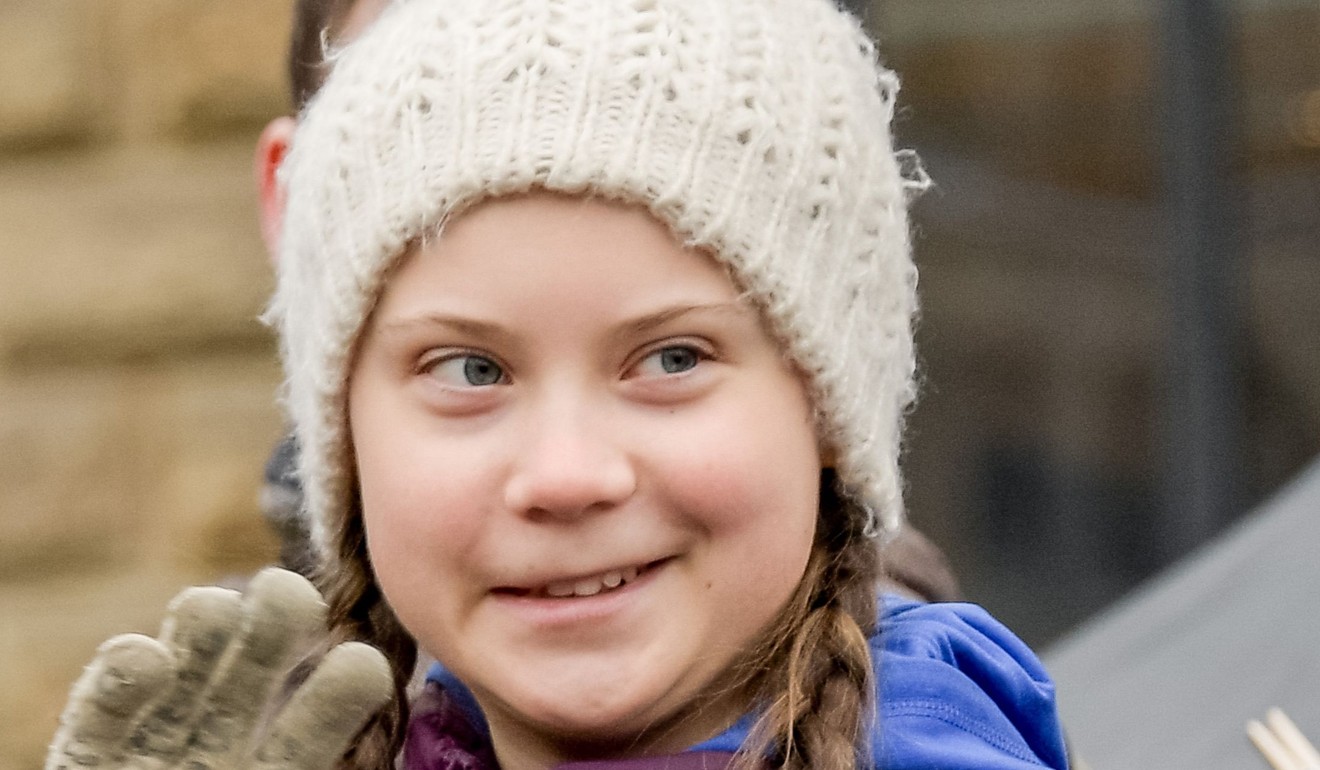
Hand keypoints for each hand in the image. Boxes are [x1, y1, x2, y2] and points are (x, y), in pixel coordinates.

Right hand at [46, 568, 392, 769]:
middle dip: (271, 637)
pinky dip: (119, 687)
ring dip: (196, 639)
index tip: (366, 667)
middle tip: (295, 594)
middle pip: (248, 686)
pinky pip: (101, 719)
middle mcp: (217, 754)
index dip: (335, 699)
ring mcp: (154, 752)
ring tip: (213, 602)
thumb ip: (312, 764)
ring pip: (180, 684)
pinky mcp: (89, 761)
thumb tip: (399, 748)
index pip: (310, 736)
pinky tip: (141, 655)